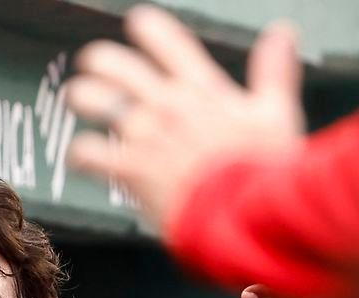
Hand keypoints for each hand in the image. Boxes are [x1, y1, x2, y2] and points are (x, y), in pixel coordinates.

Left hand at [66, 4, 304, 232]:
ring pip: (94, 98)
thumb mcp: (276, 113)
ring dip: (80, 96)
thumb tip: (283, 33)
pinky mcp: (129, 167)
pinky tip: (78, 155)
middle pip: (116, 64)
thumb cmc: (264, 170)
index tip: (135, 22)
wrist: (246, 215)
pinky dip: (78, 152)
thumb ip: (273, 71)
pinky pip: (87, 151)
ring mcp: (145, 135)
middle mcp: (168, 105)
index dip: (146, 26)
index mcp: (203, 89)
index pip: (168, 41)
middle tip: (90, 66)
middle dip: (97, 60)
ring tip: (75, 98)